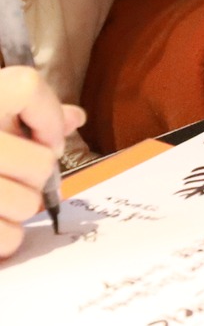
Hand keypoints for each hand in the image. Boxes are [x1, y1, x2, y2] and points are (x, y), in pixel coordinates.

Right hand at [0, 66, 80, 258]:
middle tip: (11, 173)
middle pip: (40, 161)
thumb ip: (22, 113)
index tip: (41, 134)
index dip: (46, 114)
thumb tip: (75, 119)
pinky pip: (5, 239)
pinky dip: (2, 238)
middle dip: (34, 173)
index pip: (26, 87)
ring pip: (26, 204)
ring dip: (16, 208)